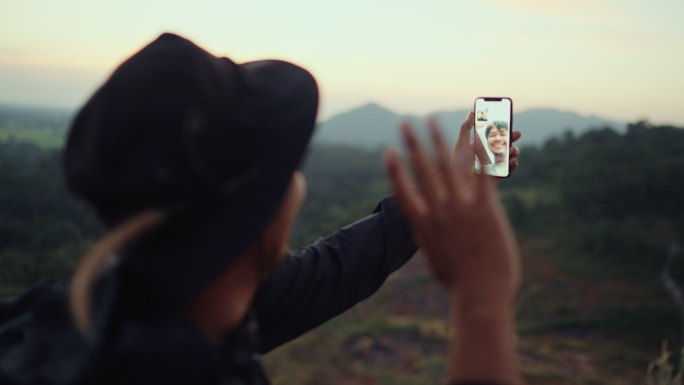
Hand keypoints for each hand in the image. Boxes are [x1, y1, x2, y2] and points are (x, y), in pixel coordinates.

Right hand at [384, 112, 523, 383]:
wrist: (482, 295)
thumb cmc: (458, 281)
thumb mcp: (435, 257)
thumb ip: (428, 237)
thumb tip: (423, 229)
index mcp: (422, 226)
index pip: (403, 192)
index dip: (395, 170)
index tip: (389, 153)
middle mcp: (438, 212)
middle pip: (421, 170)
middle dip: (412, 144)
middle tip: (405, 124)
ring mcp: (461, 209)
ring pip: (447, 166)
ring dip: (438, 140)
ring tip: (432, 122)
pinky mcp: (485, 208)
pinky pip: (479, 173)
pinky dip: (476, 153)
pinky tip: (473, 135)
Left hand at [454, 118, 521, 176]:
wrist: (453, 183)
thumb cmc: (457, 163)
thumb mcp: (462, 143)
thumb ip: (466, 128)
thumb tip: (471, 112)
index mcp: (482, 148)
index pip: (496, 137)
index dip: (504, 130)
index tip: (509, 123)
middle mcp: (489, 157)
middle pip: (505, 146)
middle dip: (512, 139)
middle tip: (517, 133)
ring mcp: (493, 168)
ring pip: (508, 158)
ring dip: (514, 152)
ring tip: (513, 149)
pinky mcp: (496, 179)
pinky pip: (507, 172)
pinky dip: (512, 166)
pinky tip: (513, 161)